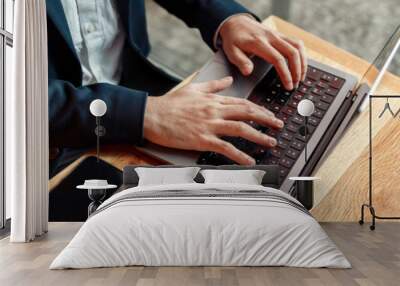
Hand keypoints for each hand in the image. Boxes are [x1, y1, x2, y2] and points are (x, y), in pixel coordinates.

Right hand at [143, 77, 283, 164]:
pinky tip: (249, 160)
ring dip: (259, 136)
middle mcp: (215, 111)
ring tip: (271, 142)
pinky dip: (239, 155)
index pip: (243, 103)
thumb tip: (228, 79)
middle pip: (247, 113)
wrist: (152, 115)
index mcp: (214, 100)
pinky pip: (225, 148)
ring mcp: (210, 125)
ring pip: (241, 129)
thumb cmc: (170, 103)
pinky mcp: (202, 139)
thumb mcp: (194, 88)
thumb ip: (214, 85)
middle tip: (279, 126)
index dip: (259, 109)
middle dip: (266, 120)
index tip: (270, 114)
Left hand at [219, 15, 306, 89]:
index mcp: (259, 43)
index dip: (285, 74)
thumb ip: (240, 61)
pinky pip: (296, 43)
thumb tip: (248, 72)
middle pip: (292, 52)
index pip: (278, 59)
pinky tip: (300, 65)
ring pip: (297, 46)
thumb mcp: (231, 51)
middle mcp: (271, 37)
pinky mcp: (280, 35)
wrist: (236, 22)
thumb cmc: (233, 39)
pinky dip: (301, 54)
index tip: (289, 86)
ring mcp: (277, 35)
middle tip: (296, 85)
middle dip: (297, 70)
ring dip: (302, 62)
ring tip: (301, 77)